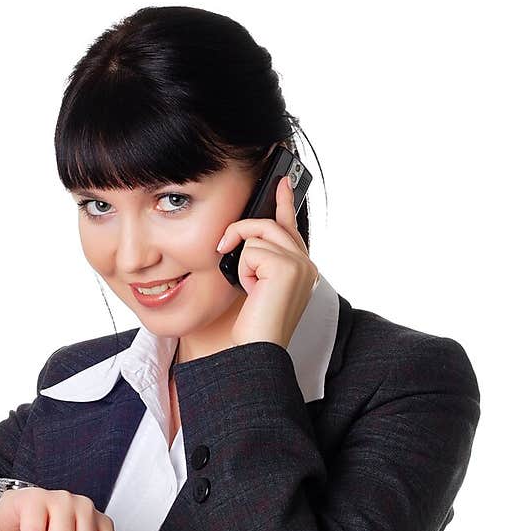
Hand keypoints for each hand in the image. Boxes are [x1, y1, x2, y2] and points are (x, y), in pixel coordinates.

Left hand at [216, 175, 318, 347]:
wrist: (258, 349)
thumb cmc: (255, 325)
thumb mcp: (257, 285)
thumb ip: (260, 260)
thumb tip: (246, 238)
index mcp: (303, 268)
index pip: (290, 226)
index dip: (284, 201)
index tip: (282, 180)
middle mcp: (307, 264)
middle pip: (269, 224)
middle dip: (241, 234)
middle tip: (223, 247)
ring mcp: (301, 264)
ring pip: (258, 235)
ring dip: (243, 262)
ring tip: (250, 287)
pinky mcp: (288, 266)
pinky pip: (252, 250)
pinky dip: (244, 271)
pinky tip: (253, 291)